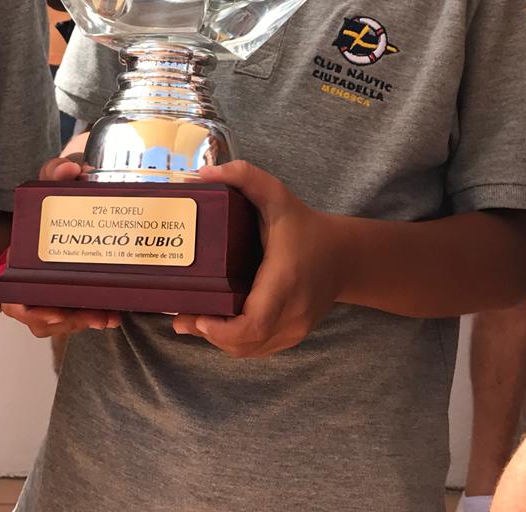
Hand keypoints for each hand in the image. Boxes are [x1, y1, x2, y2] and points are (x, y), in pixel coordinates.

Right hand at [0, 152, 123, 336]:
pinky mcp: (66, 294)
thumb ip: (55, 171)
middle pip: (39, 318)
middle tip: (96, 316)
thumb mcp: (49, 181)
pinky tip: (113, 313)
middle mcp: (27, 281)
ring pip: (57, 321)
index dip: (31, 311)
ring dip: (82, 322)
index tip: (56, 310)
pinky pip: (72, 315)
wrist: (61, 205)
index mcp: (18, 260)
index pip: (14, 298)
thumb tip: (70, 169)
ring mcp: (46, 291)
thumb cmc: (51, 198)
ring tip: (109, 316)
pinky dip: (91, 316)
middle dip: (67, 321)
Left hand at [169, 161, 338, 357]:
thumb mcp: (277, 195)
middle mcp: (292, 311)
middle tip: (180, 318)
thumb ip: (244, 176)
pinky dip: (236, 342)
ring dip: (219, 341)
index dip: (223, 329)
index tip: (198, 317)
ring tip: (192, 321)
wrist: (344, 256)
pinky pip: (259, 349)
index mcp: (285, 279)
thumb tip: (202, 174)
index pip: (255, 322)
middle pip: (246, 342)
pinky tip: (216, 327)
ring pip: (250, 350)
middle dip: (210, 335)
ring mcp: (295, 328)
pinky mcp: (293, 335)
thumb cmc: (305, 226)